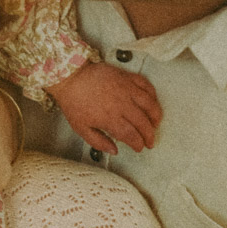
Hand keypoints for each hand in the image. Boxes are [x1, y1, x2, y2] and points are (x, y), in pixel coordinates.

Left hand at [46, 61, 160, 153]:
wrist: (70, 76)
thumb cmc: (73, 102)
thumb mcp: (81, 128)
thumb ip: (98, 142)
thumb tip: (114, 151)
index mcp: (110, 118)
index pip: (131, 135)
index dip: (138, 144)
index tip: (140, 148)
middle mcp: (122, 104)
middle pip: (143, 123)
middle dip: (149, 135)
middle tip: (150, 142)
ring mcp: (126, 89)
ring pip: (149, 104)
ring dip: (156, 116)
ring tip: (156, 124)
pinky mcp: (126, 76)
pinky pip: (145, 85)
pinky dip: (153, 94)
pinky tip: (152, 102)